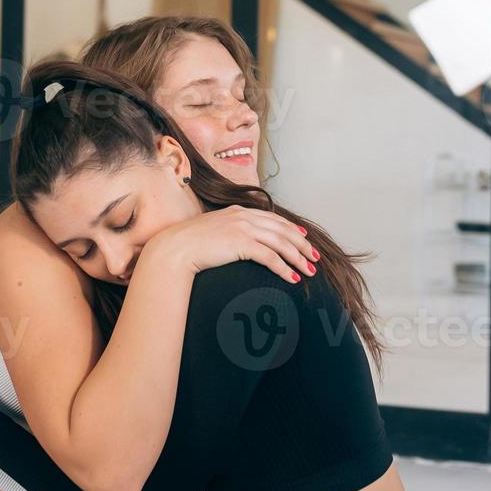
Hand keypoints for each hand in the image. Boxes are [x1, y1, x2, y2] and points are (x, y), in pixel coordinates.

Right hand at [145, 205, 319, 284]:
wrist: (175, 248)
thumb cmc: (189, 244)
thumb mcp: (213, 231)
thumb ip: (229, 231)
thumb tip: (239, 243)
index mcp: (238, 211)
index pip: (273, 219)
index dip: (292, 229)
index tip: (304, 238)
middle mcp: (244, 216)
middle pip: (283, 230)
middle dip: (302, 245)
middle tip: (315, 257)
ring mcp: (243, 228)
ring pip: (281, 243)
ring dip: (298, 258)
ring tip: (310, 271)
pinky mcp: (241, 244)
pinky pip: (270, 257)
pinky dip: (284, 268)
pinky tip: (293, 278)